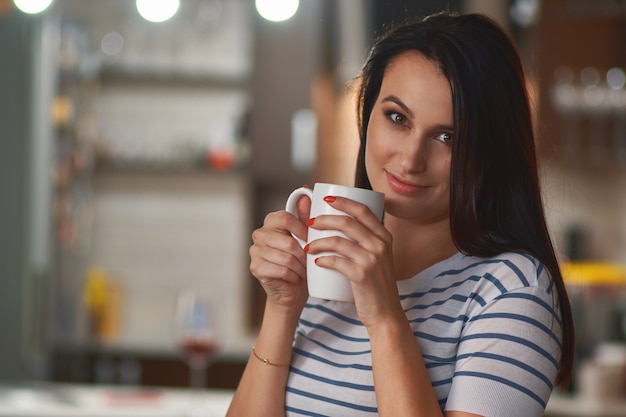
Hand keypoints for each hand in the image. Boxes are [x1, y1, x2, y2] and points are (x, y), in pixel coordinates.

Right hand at [249, 195, 310, 311]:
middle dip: (304, 254)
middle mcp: (259, 234)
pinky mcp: (255, 268)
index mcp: (271, 222)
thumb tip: (306, 190)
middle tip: (310, 261)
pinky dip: (293, 276)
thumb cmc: (301, 262)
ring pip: (286, 257)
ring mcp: (255, 251)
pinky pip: (282, 270)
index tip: (311, 240)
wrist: (293, 290)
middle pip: (288, 241)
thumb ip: (305, 216)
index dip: (301, 229)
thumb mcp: (307, 238)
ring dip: (300, 267)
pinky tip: (295, 278)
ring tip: (304, 271)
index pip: (284, 218)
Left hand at [306, 196, 401, 327]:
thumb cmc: (375, 285)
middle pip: (347, 222)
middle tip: (309, 223)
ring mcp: (372, 259)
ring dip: (318, 241)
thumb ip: (365, 242)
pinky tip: (316, 262)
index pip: (362, 210)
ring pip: (338, 240)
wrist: (385, 313)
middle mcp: (380, 244)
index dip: (343, 201)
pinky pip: (337, 261)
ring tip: (307, 246)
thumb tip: (340, 224)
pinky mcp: (362, 275)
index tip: (325, 200)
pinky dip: (323, 260)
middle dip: (323, 219)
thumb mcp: (377, 258)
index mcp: (384, 236)